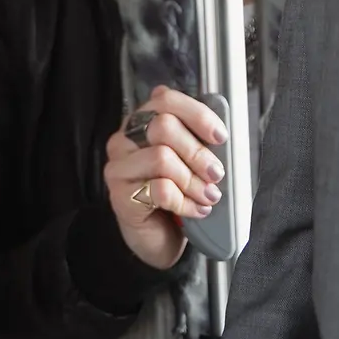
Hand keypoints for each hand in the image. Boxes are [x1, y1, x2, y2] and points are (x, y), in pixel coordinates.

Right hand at [104, 86, 227, 269]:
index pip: (165, 100)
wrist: (158, 238)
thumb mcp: (191, 162)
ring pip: (161, 158)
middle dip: (198, 152)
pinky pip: (160, 190)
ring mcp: (118, 168)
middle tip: (216, 174)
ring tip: (208, 196)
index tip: (220, 137)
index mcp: (142, 124)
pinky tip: (195, 210)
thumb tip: (219, 131)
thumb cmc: (178, 194)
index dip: (197, 114)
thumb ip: (199, 140)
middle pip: (162, 126)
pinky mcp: (120, 195)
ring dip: (193, 181)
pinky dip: (186, 202)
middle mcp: (124, 141)